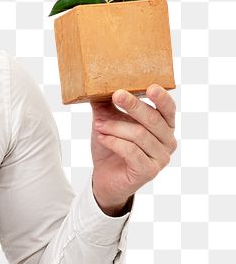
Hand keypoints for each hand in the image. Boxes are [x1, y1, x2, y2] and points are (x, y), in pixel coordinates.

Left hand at [89, 84, 176, 213]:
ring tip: (99, 125)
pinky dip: (114, 142)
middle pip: (153, 119)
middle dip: (133, 106)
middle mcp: (168, 142)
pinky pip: (131, 151)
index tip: (150, 87)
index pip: (169, 109)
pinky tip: (102, 138)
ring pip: (139, 135)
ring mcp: (160, 158)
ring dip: (115, 127)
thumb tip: (95, 84)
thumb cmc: (112, 147)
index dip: (161, 98)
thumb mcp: (109, 122)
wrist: (105, 178)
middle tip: (116, 95)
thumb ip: (107, 104)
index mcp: (164, 127)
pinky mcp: (148, 171)